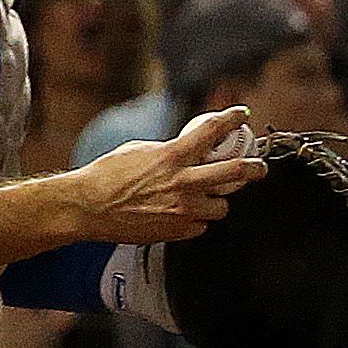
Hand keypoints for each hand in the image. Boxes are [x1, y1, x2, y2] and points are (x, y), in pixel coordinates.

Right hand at [70, 105, 264, 244]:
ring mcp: (182, 210)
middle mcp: (182, 183)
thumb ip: (169, 151)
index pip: (211, 131)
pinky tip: (182, 213)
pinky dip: (196, 219)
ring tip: (206, 197)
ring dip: (217, 201)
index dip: (232, 120)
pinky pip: (200, 226)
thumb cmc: (108, 175)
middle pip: (234, 173)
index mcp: (171, 156)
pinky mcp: (177, 231)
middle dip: (254, 168)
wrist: (88, 206)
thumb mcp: (140, 151)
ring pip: (220, 207)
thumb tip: (189, 150)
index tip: (242, 116)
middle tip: (259, 167)